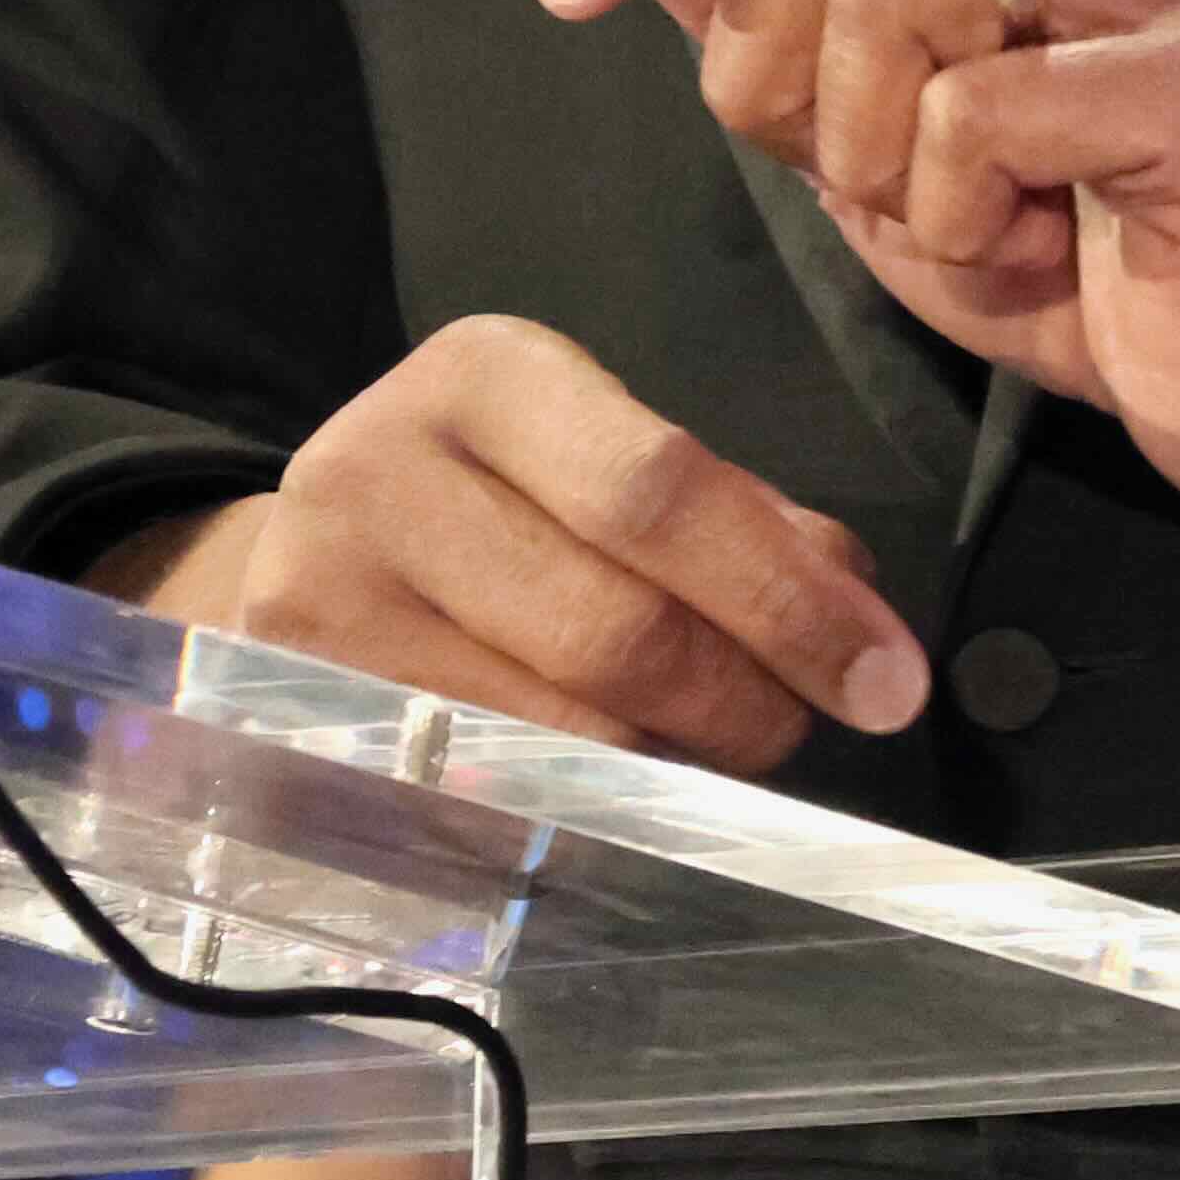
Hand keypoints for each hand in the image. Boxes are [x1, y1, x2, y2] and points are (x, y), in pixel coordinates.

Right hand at [88, 313, 930, 774]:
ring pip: (553, 730)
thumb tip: (857, 617)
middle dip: (742, 698)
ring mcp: (318, 595)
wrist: (307, 539)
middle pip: (610, 627)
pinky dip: (581, 804)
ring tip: (720, 752)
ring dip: (673, 764)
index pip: (660, 492)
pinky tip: (625, 793)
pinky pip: (479, 791)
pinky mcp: (292, 708)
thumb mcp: (605, 455)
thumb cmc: (499, 494)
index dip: (787, 599)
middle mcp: (382, 468)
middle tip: (802, 730)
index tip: (887, 677)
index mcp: (487, 376)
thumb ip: (739, 522)